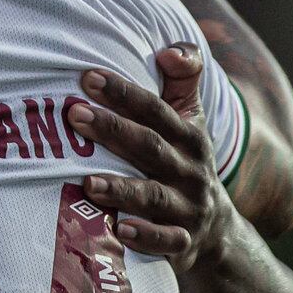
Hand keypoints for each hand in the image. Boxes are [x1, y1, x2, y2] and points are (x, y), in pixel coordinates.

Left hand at [70, 45, 234, 272]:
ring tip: (87, 182)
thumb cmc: (185, 162)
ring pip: (154, 197)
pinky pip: (166, 242)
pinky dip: (144, 237)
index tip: (87, 77)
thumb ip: (182, 80)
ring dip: (122, 188)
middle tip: (74, 115)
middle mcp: (190, 170)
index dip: (123, 92)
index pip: (155, 110)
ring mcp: (187, 208)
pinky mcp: (182, 242)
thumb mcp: (191, 120)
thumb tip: (170, 50)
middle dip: (113, 130)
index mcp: (188, 136)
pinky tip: (119, 229)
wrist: (218, 231)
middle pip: (150, 147)